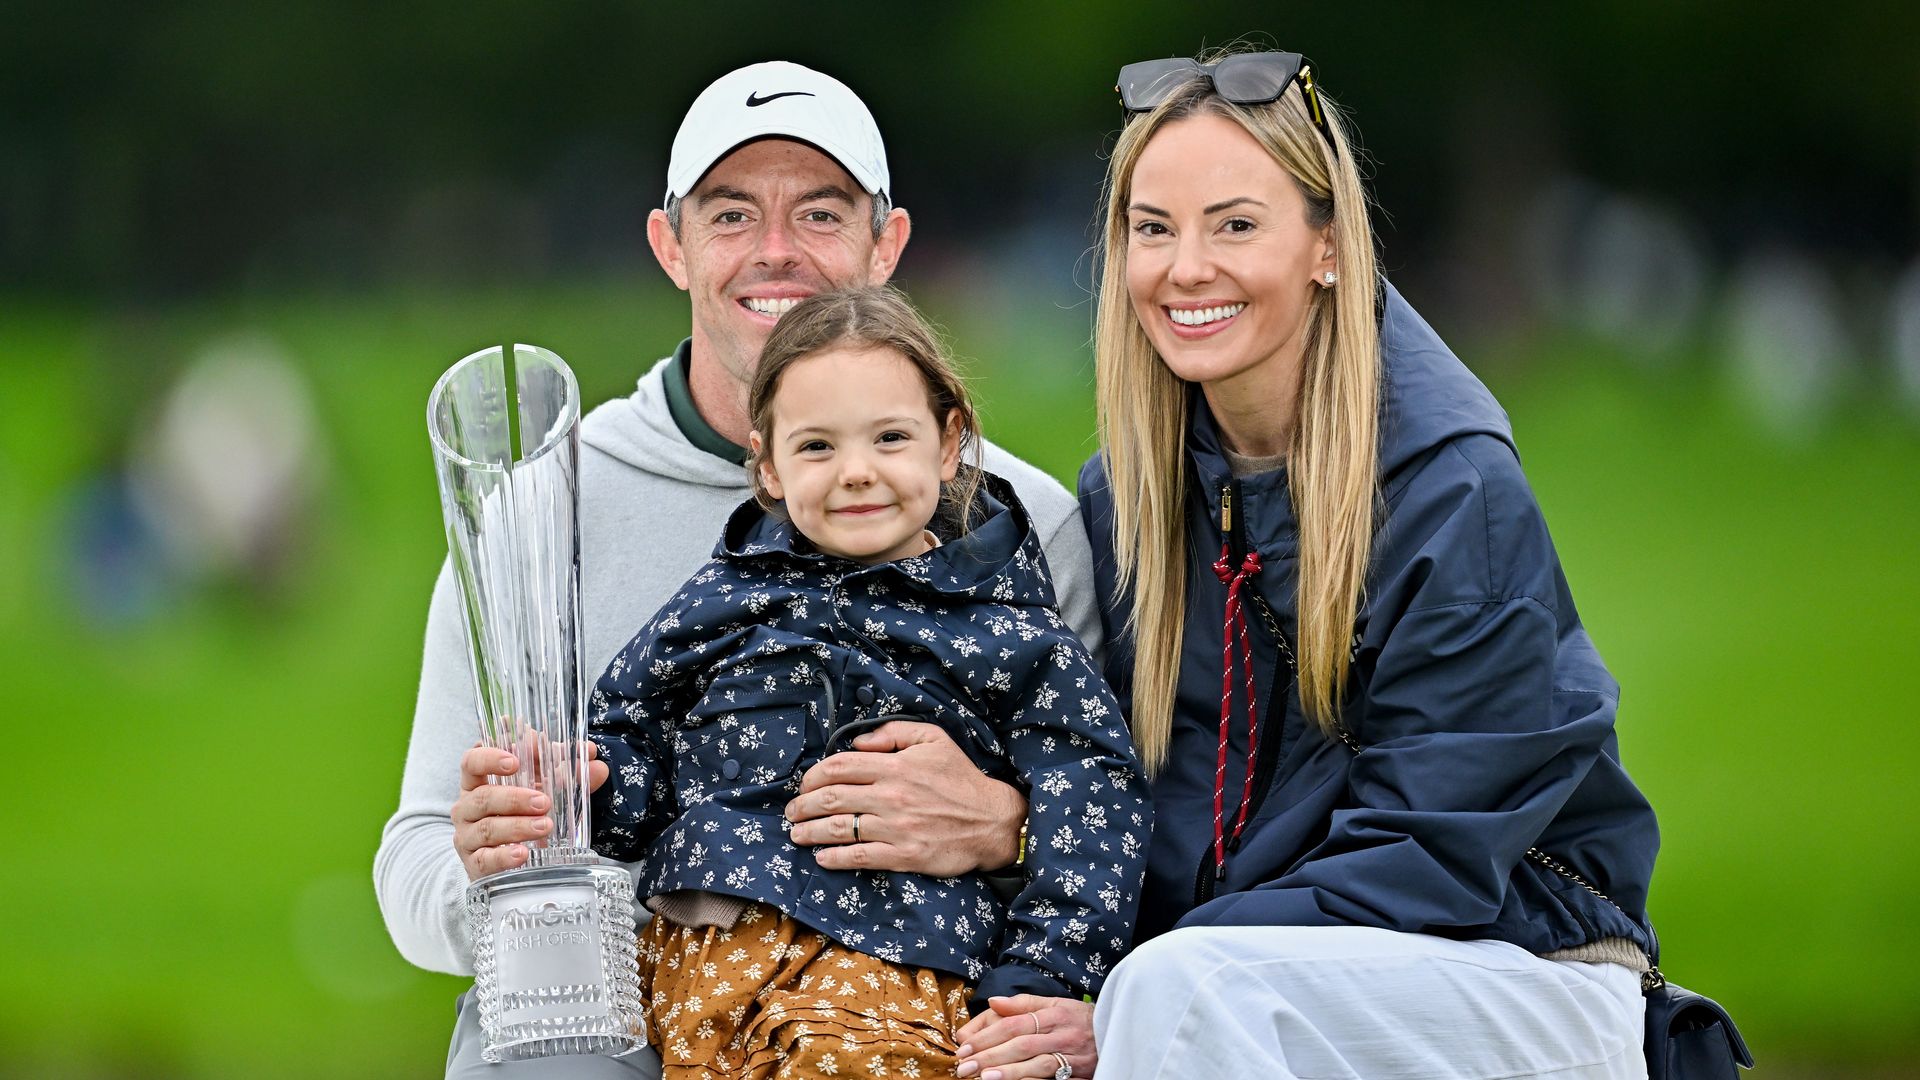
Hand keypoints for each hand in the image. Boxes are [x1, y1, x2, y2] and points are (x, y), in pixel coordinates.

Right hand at [451, 742, 608, 880]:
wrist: (505, 858)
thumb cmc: (521, 813)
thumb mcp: (541, 787)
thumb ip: (566, 770)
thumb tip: (592, 755)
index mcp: (478, 782)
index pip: (471, 762)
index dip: (488, 758)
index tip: (514, 761)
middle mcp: (467, 808)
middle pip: (482, 797)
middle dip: (514, 798)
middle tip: (544, 801)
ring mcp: (467, 836)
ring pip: (487, 828)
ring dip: (517, 826)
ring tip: (545, 826)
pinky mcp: (474, 863)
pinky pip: (485, 860)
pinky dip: (504, 857)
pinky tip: (522, 853)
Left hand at [785, 721, 1023, 875]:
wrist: (992, 820)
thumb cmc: (961, 778)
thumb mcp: (933, 739)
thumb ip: (893, 734)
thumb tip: (857, 743)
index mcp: (895, 766)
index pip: (839, 767)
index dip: (813, 776)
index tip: (804, 785)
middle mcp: (891, 796)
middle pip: (831, 799)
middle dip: (802, 806)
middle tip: (791, 811)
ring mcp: (896, 828)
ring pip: (839, 829)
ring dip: (810, 832)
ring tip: (796, 834)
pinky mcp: (904, 855)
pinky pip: (860, 857)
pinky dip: (835, 858)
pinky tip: (822, 857)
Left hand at [955, 995, 1095, 1079]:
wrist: (1116, 1033)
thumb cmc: (1079, 1018)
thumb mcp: (1056, 1003)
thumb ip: (1024, 1003)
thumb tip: (993, 1001)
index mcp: (1053, 1013)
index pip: (1015, 1024)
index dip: (989, 1035)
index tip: (965, 1045)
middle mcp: (1062, 1034)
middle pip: (1022, 1044)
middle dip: (991, 1055)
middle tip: (965, 1066)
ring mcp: (1071, 1055)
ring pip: (1036, 1064)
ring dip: (1008, 1072)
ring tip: (983, 1078)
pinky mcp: (1078, 1073)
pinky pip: (1052, 1079)